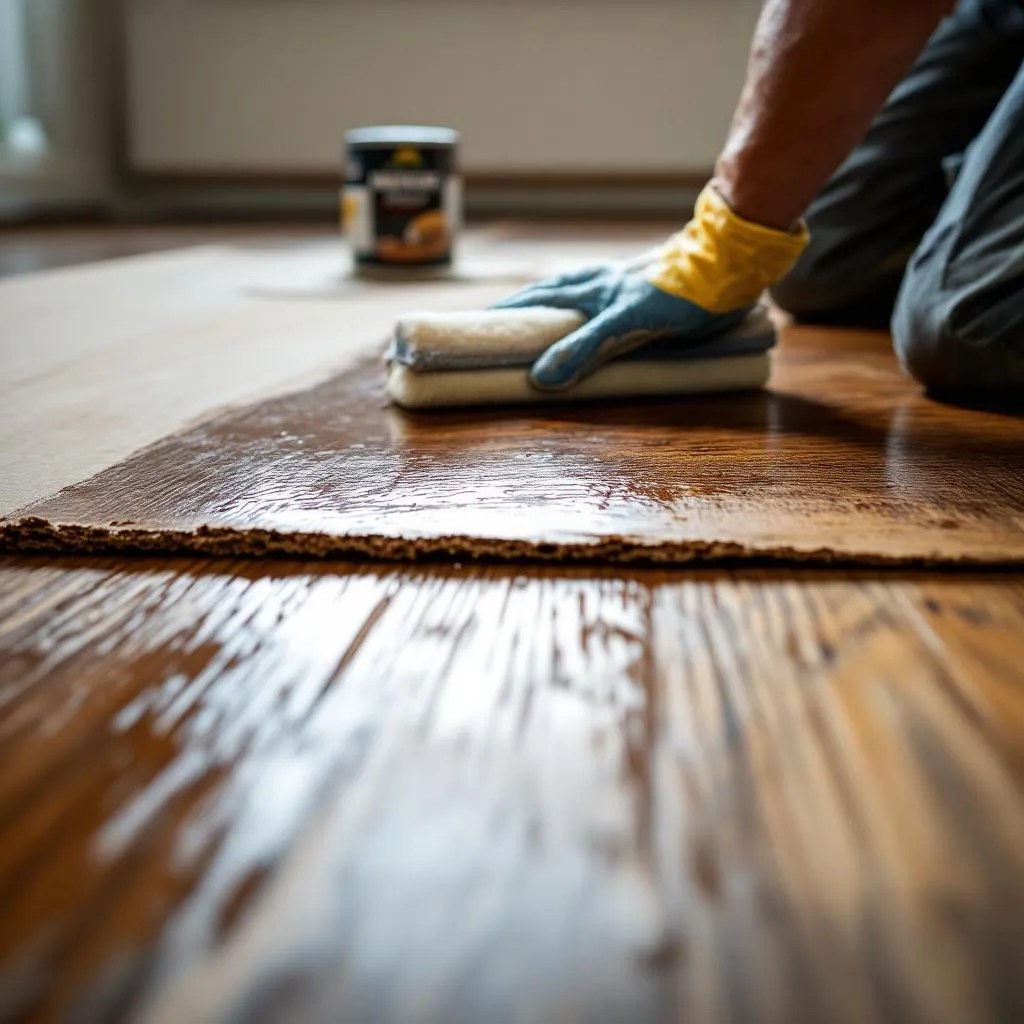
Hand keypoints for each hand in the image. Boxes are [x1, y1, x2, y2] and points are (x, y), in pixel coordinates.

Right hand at [493, 185, 809, 390]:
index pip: (529, 303)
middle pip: (542, 295)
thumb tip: (541, 377)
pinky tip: (584, 316)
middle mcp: (595, 283)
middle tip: (489, 329)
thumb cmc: (678, 294)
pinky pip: (594, 298)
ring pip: (567, 293)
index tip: (471, 330)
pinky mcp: (637, 290)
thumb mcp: (626, 324)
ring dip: (544, 307)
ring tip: (526, 324)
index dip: (499, 316)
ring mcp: (616, 284)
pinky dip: (578, 308)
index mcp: (586, 289)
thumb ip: (585, 349)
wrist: (727, 264)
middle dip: (514, 312)